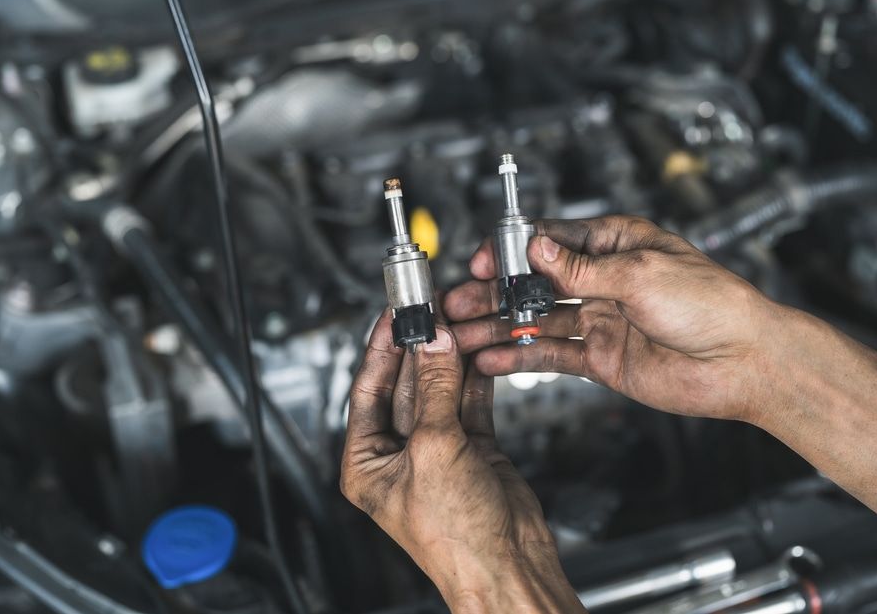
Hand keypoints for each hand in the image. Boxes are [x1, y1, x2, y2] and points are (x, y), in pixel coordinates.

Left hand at [340, 314, 583, 612]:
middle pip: (407, 385)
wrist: (510, 567)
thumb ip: (435, 390)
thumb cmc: (456, 538)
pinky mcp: (473, 449)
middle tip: (432, 309)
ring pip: (441, 389)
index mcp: (367, 462)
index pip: (368, 390)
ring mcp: (438, 450)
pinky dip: (475, 378)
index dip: (381, 348)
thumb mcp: (436, 451)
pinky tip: (479, 351)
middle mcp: (399, 454)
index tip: (393, 314)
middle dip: (421, 347)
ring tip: (458, 321)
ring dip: (450, 357)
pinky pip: (469, 402)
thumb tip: (433, 342)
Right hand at [444, 216, 784, 422]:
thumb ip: (581, 267)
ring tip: (460, 335)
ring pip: (537, 320)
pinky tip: (493, 360)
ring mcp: (601, 319)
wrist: (744, 362)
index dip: (512, 251)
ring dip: (499, 327)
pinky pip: (553, 355)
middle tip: (456, 304)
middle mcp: (604, 279)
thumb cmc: (711, 305)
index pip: (550, 240)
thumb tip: (536, 248)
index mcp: (616, 244)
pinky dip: (522, 358)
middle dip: (494, 293)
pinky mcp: (601, 358)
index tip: (482, 263)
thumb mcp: (640, 274)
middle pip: (535, 282)